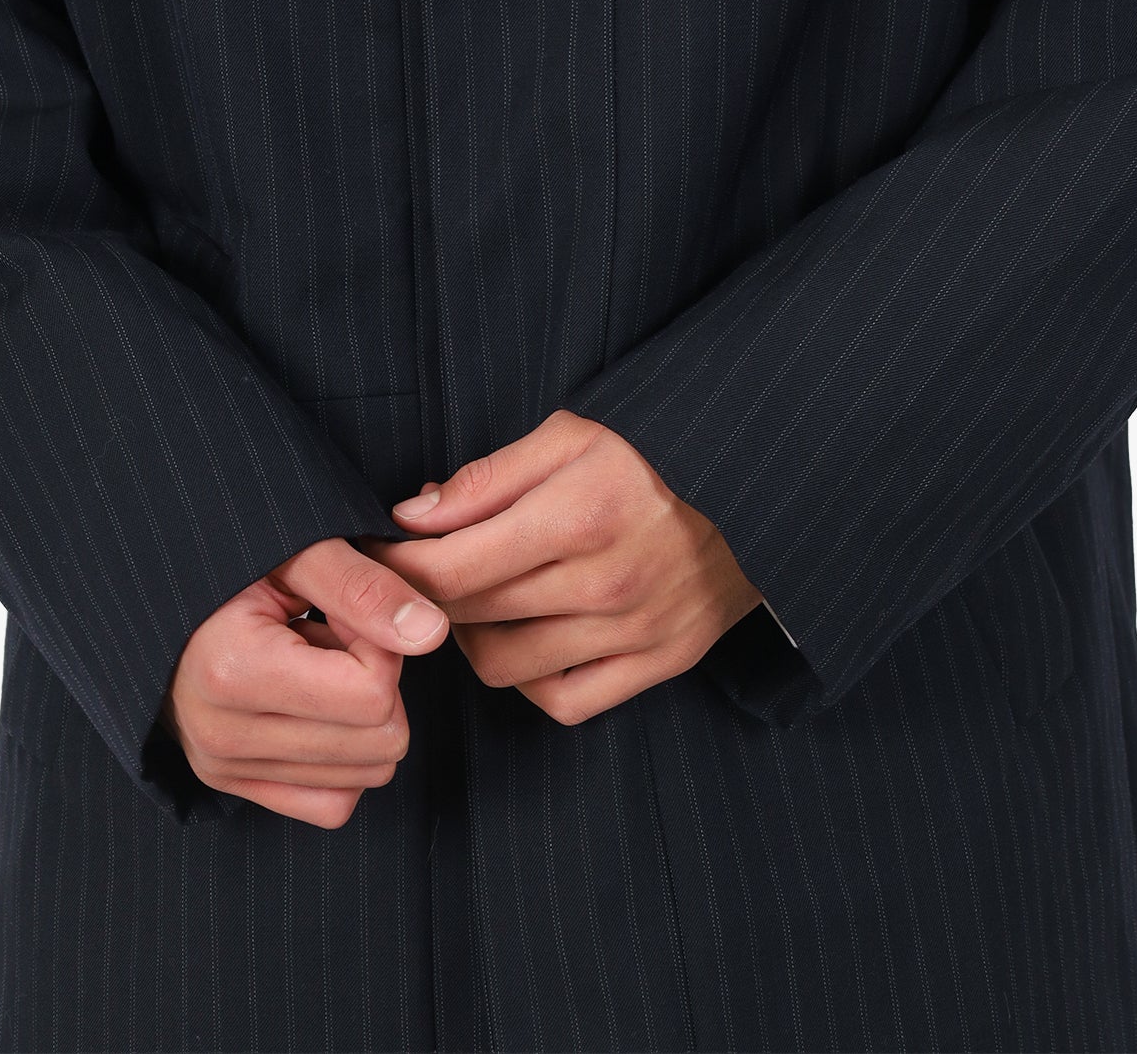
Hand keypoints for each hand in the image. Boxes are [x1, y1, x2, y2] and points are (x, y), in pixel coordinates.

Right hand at [158, 534, 448, 825]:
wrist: (172, 606)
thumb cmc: (238, 567)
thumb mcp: (298, 552)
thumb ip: (364, 586)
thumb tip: (430, 634)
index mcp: (233, 671)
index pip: (373, 693)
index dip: (379, 643)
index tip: (346, 613)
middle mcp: (224, 736)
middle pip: (381, 741)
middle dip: (376, 681)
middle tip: (333, 637)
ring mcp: (226, 771)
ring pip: (367, 775)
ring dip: (360, 717)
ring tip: (318, 666)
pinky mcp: (237, 790)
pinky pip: (334, 805)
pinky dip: (344, 759)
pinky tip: (316, 707)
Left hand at [358, 409, 761, 723]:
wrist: (758, 490)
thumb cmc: (653, 454)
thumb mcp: (571, 435)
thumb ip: (487, 477)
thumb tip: (411, 516)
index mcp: (577, 516)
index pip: (449, 567)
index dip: (397, 565)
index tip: (378, 552)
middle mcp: (603, 585)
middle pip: (468, 615)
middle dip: (424, 596)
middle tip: (413, 572)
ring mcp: (634, 633)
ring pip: (504, 666)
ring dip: (470, 637)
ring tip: (472, 600)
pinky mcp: (660, 664)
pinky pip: (564, 701)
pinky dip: (530, 679)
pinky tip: (524, 638)